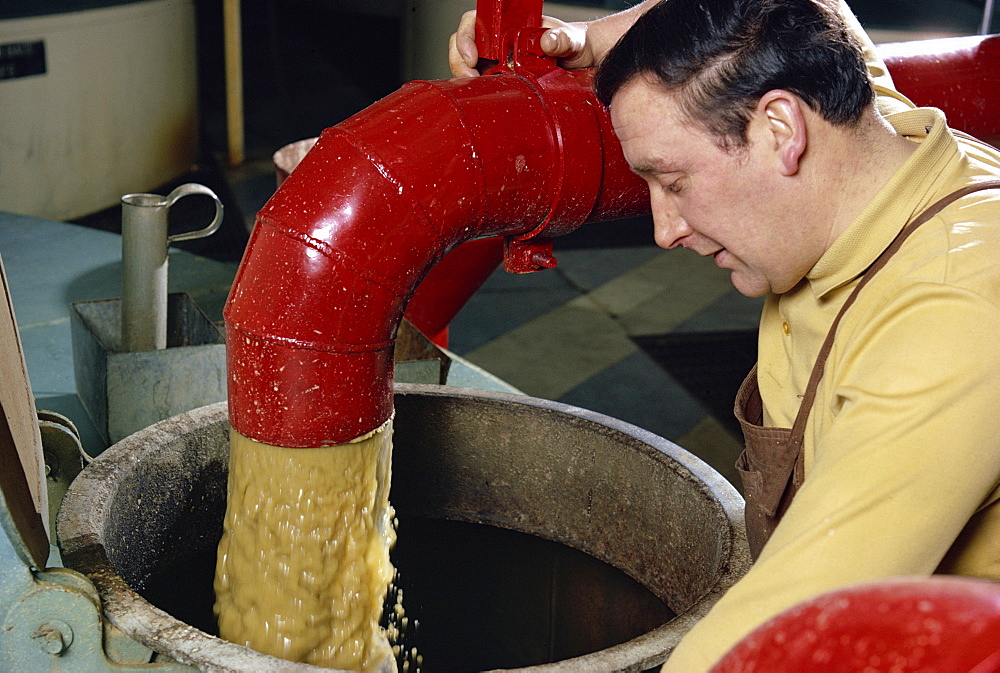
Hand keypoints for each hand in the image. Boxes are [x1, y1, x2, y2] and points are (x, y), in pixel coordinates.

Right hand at [448, 10, 592, 77]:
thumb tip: (547, 41)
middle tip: (469, 78)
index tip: (472, 56)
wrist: (582, 59)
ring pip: (467, 65)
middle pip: (464, 45)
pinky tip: (487, 98)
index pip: (474, 22)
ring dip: (466, 78)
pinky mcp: (502, 78)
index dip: (465, 37)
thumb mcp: (571, 38)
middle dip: (459, 62)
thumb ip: (562, 38)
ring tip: (477, 90)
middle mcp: (499, 40)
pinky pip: (481, 84)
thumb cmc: (574, 42)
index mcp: (509, 24)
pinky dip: (478, 91)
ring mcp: (498, 60)